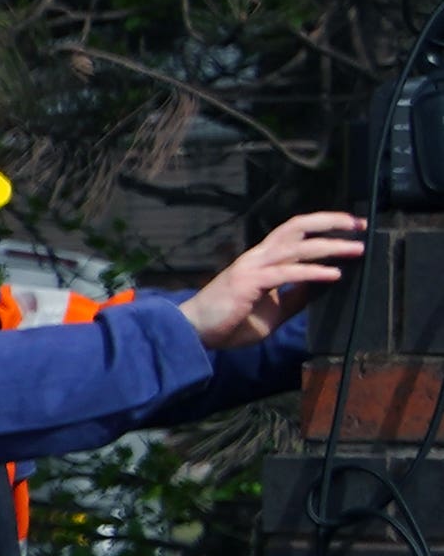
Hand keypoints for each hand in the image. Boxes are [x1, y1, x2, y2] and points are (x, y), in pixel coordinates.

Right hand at [182, 209, 361, 350]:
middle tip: (360, 225)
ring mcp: (253, 267)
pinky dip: (312, 272)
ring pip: (296, 247)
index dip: (323, 227)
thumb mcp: (275, 310)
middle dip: (330, 223)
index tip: (352, 229)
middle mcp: (258, 256)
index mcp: (263, 260)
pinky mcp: (250, 282)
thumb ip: (297, 297)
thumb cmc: (230, 322)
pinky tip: (334, 274)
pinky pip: (287, 273)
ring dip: (329, 246)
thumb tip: (324, 287)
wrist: (195, 332)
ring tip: (355, 248)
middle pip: (297, 227)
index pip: (295, 233)